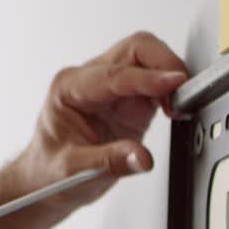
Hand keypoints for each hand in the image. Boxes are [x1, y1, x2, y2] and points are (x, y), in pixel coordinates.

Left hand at [13, 31, 188, 209]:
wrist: (46, 179)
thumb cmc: (49, 168)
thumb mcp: (72, 170)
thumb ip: (109, 161)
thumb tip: (142, 157)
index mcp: (69, 88)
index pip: (114, 74)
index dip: (147, 78)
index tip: (174, 83)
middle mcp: (90, 80)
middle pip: (135, 49)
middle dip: (163, 63)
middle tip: (182, 90)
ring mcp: (111, 88)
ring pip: (148, 58)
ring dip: (169, 74)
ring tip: (180, 103)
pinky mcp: (129, 100)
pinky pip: (156, 82)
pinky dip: (171, 90)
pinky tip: (175, 107)